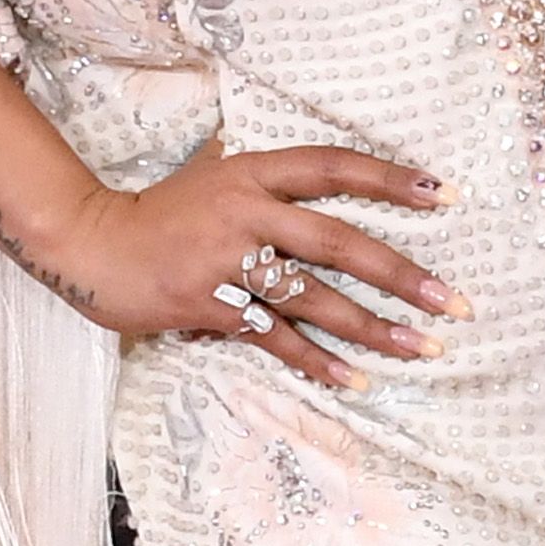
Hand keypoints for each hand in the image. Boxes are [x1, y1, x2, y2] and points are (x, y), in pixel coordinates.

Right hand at [33, 140, 464, 395]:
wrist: (91, 244)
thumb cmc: (161, 210)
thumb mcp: (212, 172)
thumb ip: (264, 175)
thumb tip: (316, 174)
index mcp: (252, 172)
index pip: (333, 167)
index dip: (389, 179)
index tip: (444, 195)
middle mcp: (246, 212)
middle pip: (338, 242)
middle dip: (401, 273)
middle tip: (453, 301)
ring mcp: (227, 262)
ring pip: (315, 299)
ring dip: (373, 328)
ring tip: (423, 348)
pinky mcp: (212, 306)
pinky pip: (277, 337)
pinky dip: (317, 360)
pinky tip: (356, 378)